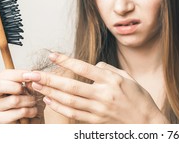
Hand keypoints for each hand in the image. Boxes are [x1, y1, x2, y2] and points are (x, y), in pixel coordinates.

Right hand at [0, 69, 44, 123]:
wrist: (31, 119)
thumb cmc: (28, 100)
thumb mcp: (30, 87)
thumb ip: (29, 80)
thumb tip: (30, 76)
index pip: (3, 75)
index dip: (18, 74)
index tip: (31, 75)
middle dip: (18, 87)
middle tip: (28, 92)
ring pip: (14, 100)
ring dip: (29, 100)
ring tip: (33, 102)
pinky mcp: (0, 120)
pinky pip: (19, 112)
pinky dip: (30, 111)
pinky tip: (32, 111)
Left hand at [26, 52, 167, 122]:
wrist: (147, 123)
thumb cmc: (138, 98)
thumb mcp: (127, 78)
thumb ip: (108, 70)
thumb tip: (92, 65)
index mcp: (112, 80)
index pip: (84, 68)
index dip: (66, 61)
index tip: (52, 55)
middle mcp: (104, 95)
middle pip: (71, 86)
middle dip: (49, 79)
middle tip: (32, 74)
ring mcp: (99, 110)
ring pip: (69, 100)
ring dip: (50, 93)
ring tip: (36, 86)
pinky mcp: (96, 121)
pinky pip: (73, 114)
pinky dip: (59, 107)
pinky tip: (49, 101)